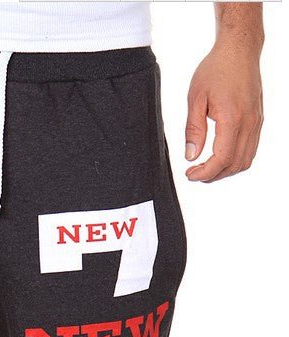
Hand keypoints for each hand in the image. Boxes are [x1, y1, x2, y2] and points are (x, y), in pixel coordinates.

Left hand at [185, 40, 262, 182]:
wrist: (239, 49)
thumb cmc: (216, 69)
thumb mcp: (196, 98)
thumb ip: (193, 130)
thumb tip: (191, 156)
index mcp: (233, 118)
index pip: (222, 159)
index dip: (205, 173)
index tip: (190, 174)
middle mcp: (249, 123)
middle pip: (235, 164)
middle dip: (214, 175)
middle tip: (195, 173)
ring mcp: (256, 122)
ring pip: (245, 160)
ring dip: (225, 170)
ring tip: (206, 167)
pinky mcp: (258, 119)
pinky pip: (250, 149)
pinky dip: (235, 159)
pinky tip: (220, 156)